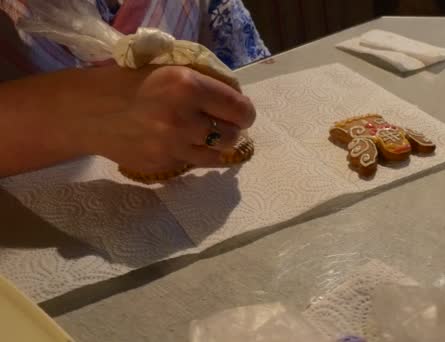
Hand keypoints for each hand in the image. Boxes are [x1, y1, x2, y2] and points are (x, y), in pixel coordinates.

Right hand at [88, 66, 255, 173]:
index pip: (239, 107)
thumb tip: (236, 101)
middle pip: (233, 135)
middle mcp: (184, 118)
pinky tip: (181, 143)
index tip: (242, 113)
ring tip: (208, 137)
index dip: (246, 112)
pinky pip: (194, 163)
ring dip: (218, 146)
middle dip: (233, 130)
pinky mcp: (163, 165)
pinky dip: (194, 154)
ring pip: (219, 155)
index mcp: (188, 85)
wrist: (89, 112)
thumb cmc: (131, 84)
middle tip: (224, 125)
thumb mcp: (169, 70)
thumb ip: (203, 84)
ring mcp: (173, 146)